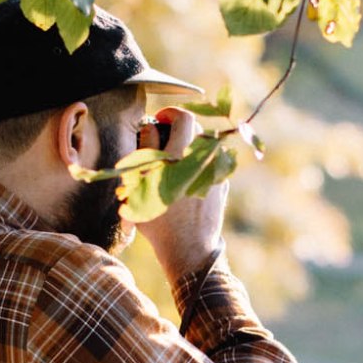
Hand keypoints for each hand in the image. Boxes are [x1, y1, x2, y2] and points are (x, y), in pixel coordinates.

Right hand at [134, 106, 226, 285]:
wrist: (189, 248)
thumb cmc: (159, 220)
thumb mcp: (140, 184)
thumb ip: (145, 150)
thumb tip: (150, 129)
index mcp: (182, 155)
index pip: (181, 117)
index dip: (168, 114)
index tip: (159, 120)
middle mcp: (204, 159)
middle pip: (195, 128)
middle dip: (177, 129)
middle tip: (163, 139)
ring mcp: (216, 171)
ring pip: (204, 145)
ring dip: (188, 145)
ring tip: (173, 159)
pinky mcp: (222, 184)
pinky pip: (210, 163)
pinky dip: (198, 163)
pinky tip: (185, 178)